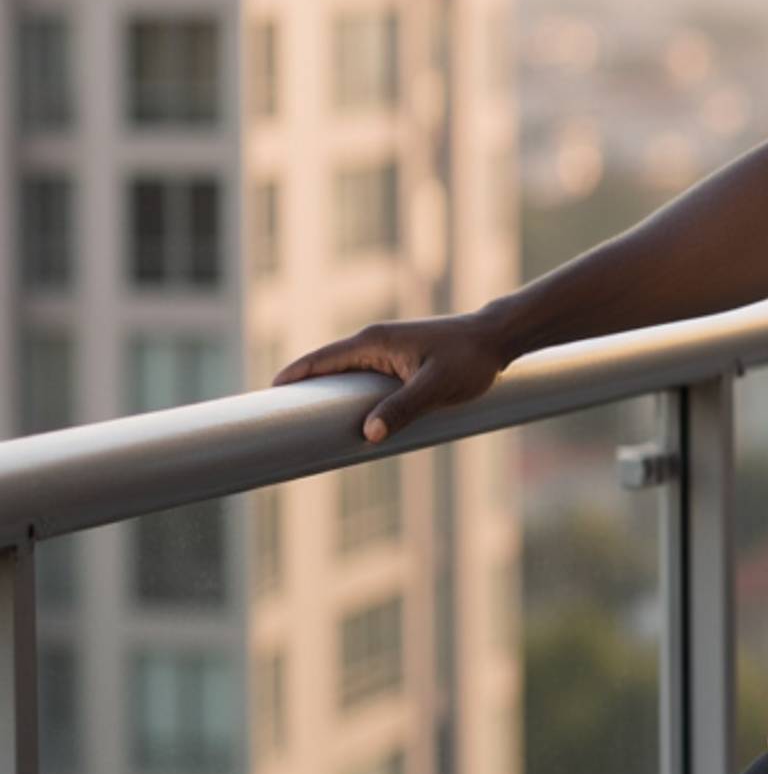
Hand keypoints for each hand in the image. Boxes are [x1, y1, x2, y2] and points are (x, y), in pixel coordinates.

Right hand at [271, 311, 508, 443]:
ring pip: (344, 375)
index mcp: (374, 342)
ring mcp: (386, 350)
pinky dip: (348, 395)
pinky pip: (362, 379)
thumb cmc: (469, 360)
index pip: (320, 360)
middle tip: (277, 421)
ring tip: (306, 425)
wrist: (496, 339)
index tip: (266, 395)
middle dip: (302, 391)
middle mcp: (374, 342)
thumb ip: (403, 408)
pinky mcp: (398, 360)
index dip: (292, 377)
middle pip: (326, 368)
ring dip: (326, 395)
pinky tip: (347, 417)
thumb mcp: (436, 387)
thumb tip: (368, 434)